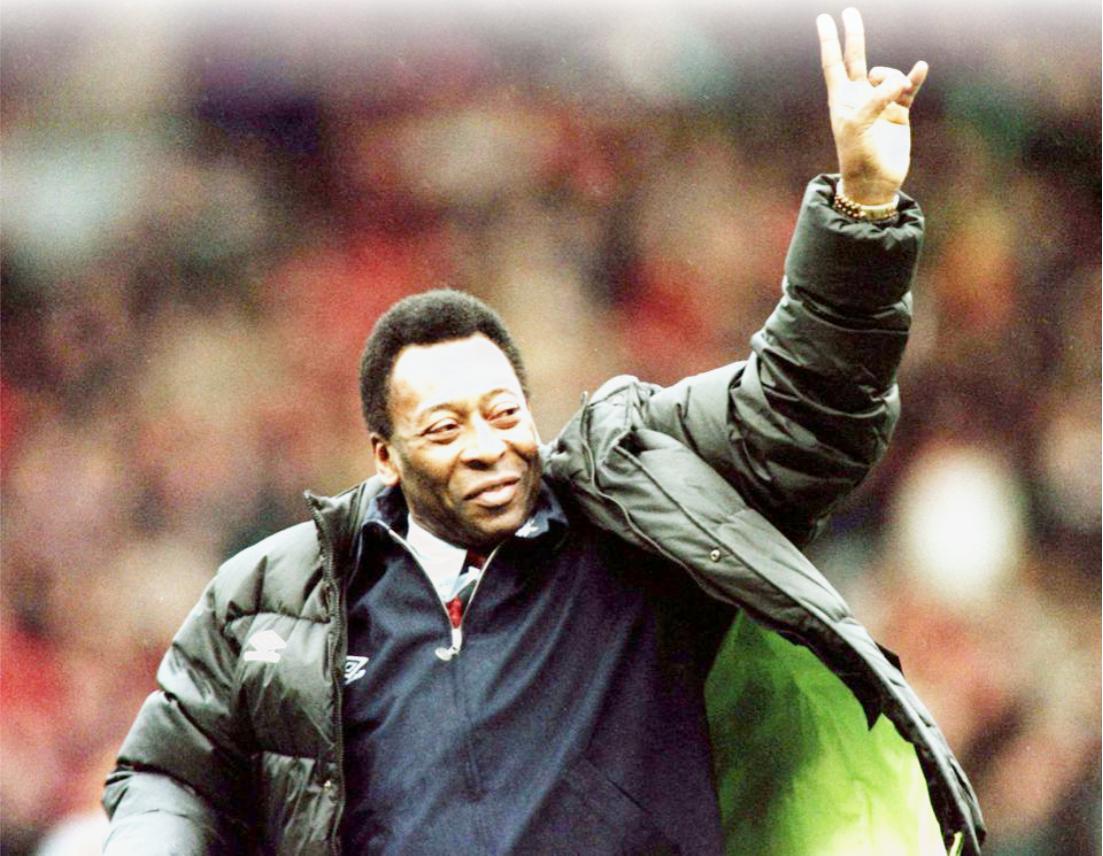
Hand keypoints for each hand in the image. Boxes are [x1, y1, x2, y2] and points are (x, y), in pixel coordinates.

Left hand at [816, 8, 927, 204]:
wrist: (876, 181)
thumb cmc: (858, 157)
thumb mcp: (859, 128)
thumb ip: (875, 101)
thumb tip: (897, 82)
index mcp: (841, 99)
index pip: (833, 63)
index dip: (829, 41)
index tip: (823, 18)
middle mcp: (859, 97)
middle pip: (856, 58)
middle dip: (854, 36)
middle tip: (850, 11)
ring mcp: (880, 102)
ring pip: (889, 73)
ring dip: (893, 76)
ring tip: (896, 93)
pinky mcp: (899, 112)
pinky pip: (909, 87)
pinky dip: (914, 77)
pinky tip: (920, 68)